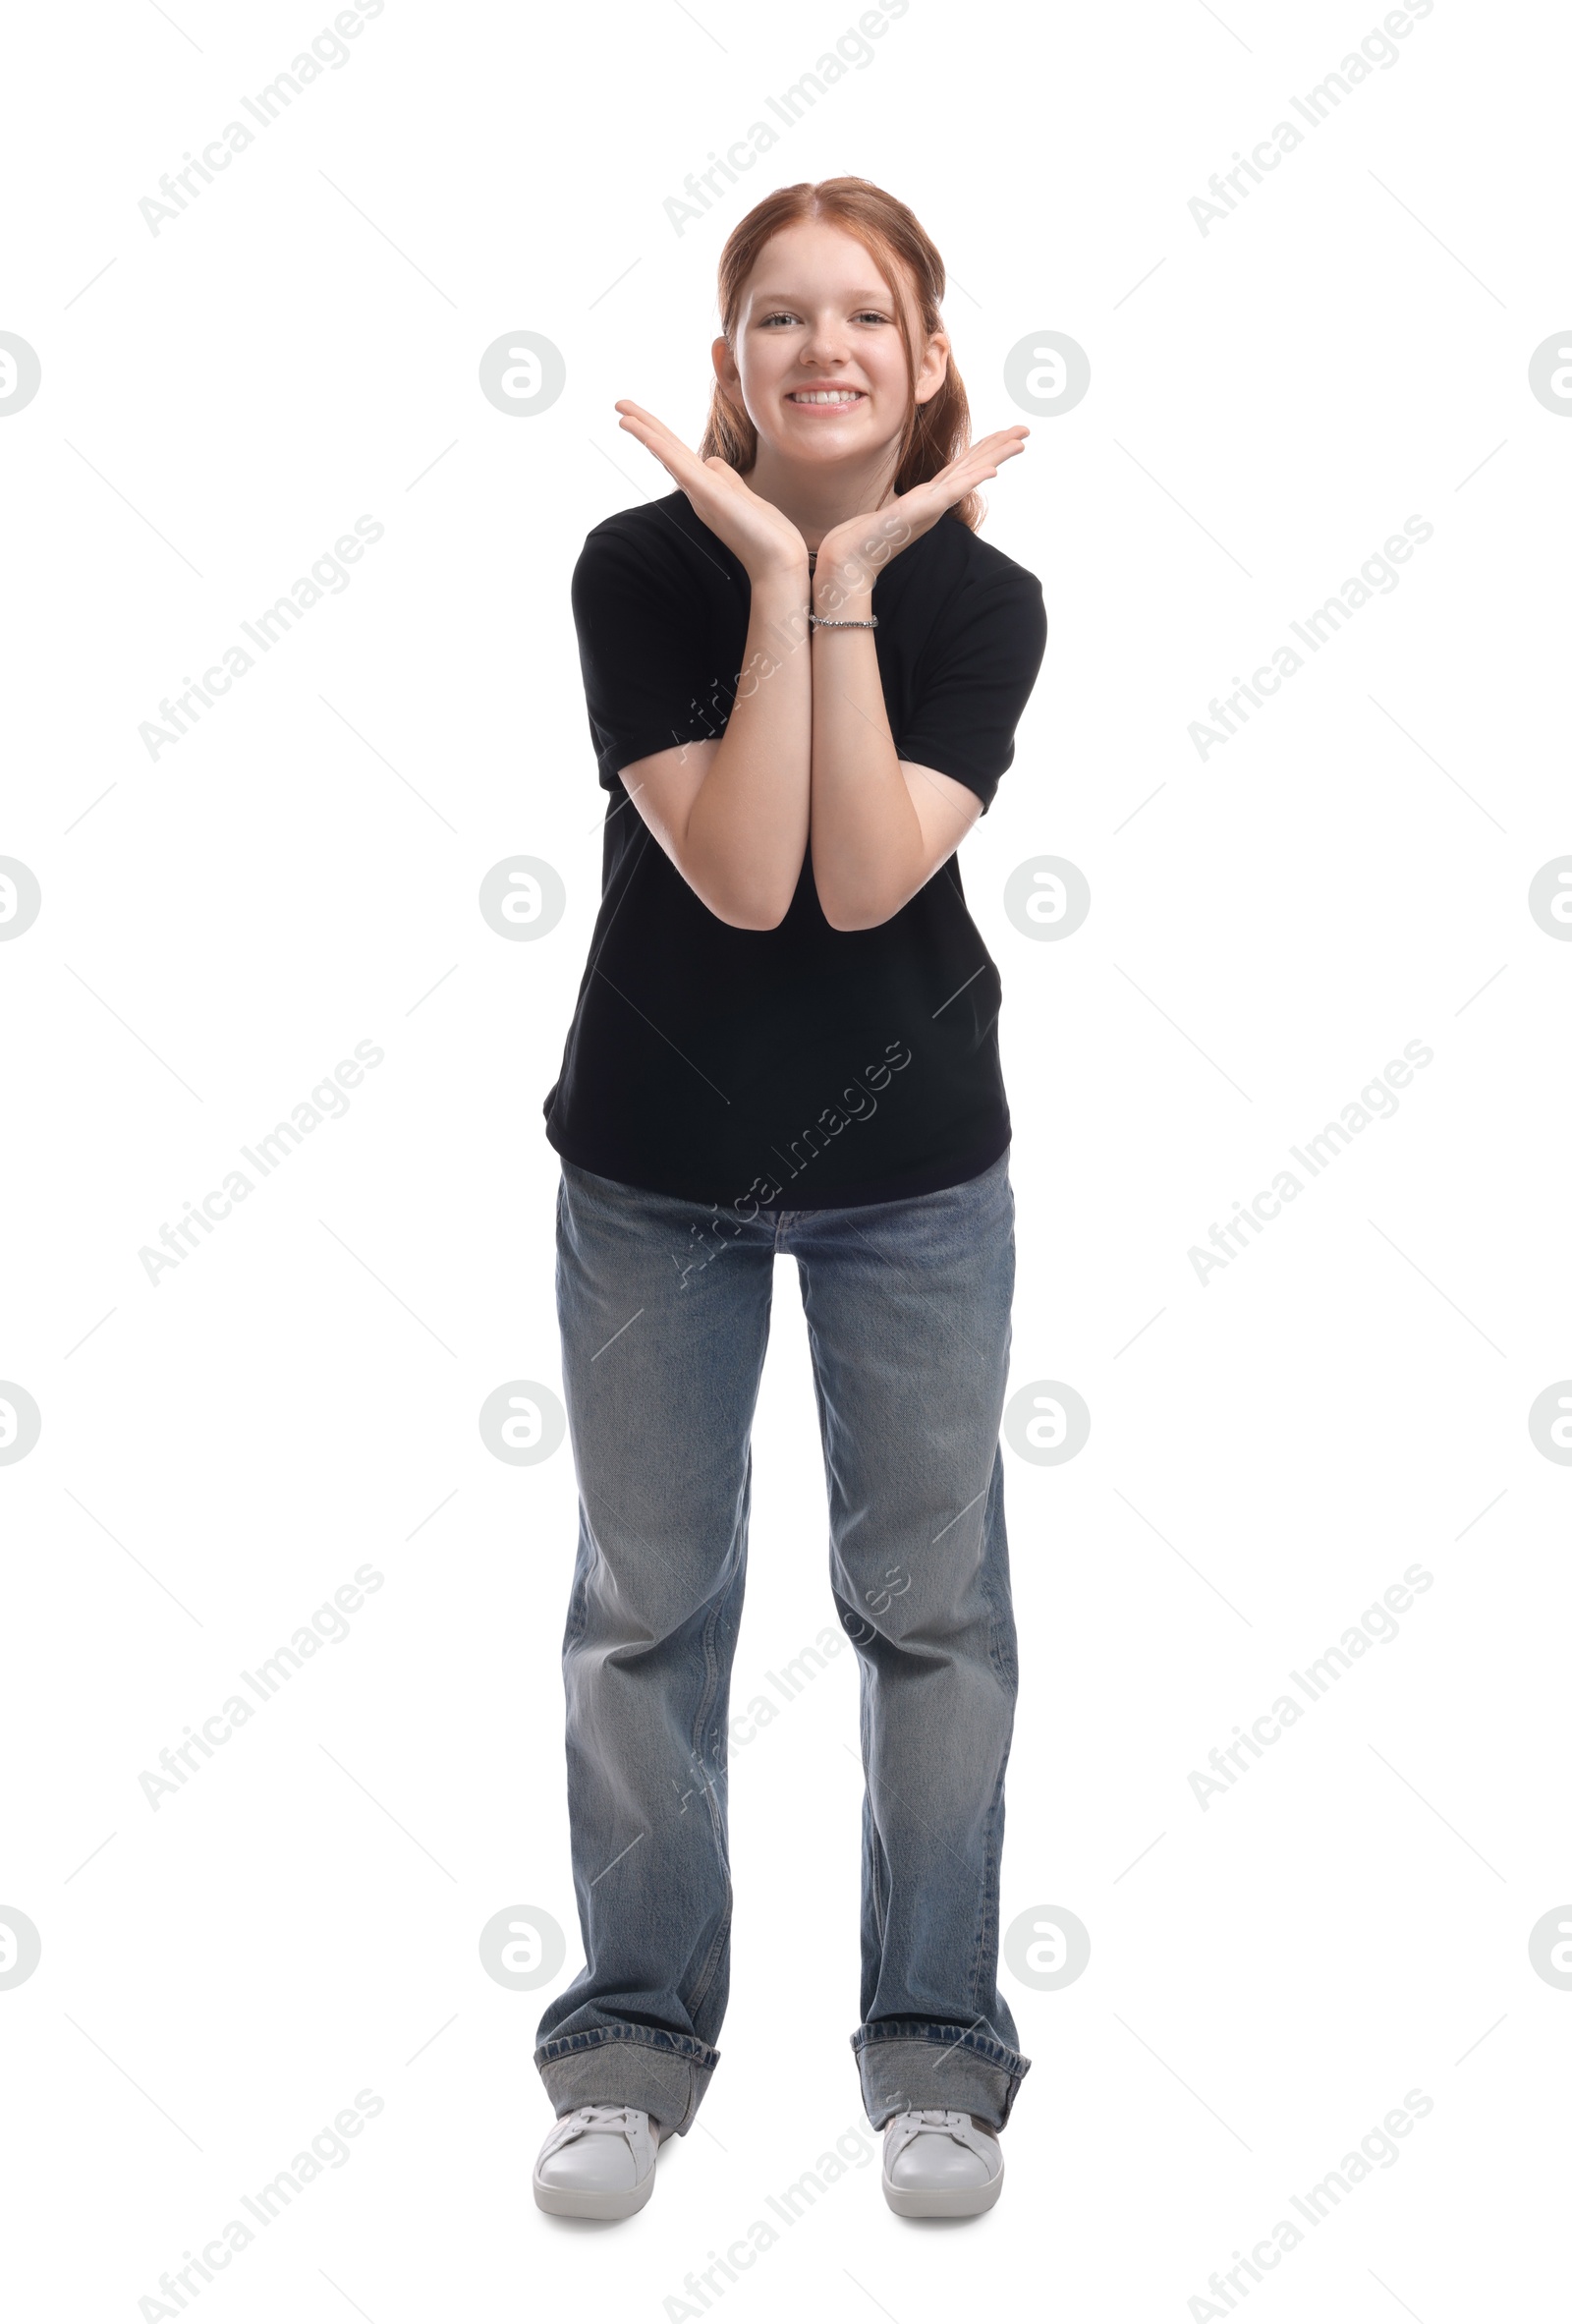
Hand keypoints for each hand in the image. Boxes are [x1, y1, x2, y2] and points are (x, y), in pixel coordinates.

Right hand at [614, 401, 808, 583]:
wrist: (778, 562)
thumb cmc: (765, 534)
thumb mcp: (743, 496)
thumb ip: (726, 477)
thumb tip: (712, 460)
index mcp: (704, 488)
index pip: (676, 454)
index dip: (657, 433)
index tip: (636, 416)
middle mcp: (697, 490)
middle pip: (666, 449)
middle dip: (643, 425)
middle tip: (619, 404)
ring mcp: (701, 493)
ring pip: (669, 455)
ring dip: (645, 432)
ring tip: (621, 414)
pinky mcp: (709, 496)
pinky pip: (682, 470)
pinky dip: (664, 453)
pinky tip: (648, 438)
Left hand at [814, 426, 1029, 607]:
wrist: (850, 558)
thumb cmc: (865, 538)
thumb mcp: (891, 511)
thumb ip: (908, 502)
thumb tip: (911, 498)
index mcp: (932, 497)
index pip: (965, 466)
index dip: (987, 449)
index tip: (1008, 435)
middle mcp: (937, 500)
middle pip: (975, 466)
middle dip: (1001, 447)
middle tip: (1026, 432)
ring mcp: (931, 506)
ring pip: (970, 475)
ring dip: (996, 457)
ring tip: (1020, 443)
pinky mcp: (922, 512)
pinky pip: (952, 493)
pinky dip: (972, 481)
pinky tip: (991, 471)